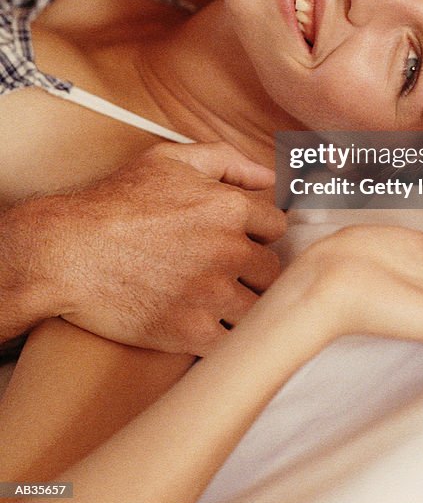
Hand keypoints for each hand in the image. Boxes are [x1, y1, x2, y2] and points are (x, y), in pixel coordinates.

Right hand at [37, 142, 285, 353]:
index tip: (239, 242)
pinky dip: (225, 338)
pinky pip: (233, 342)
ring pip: (258, 308)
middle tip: (227, 274)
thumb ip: (227, 160)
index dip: (257, 235)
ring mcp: (213, 293)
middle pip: (272, 270)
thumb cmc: (115, 202)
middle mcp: (230, 250)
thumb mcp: (170, 160)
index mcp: (230, 207)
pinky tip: (206, 327)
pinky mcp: (192, 332)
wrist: (66, 252)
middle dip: (254, 272)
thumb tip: (269, 177)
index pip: (276, 227)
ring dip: (242, 306)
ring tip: (216, 301)